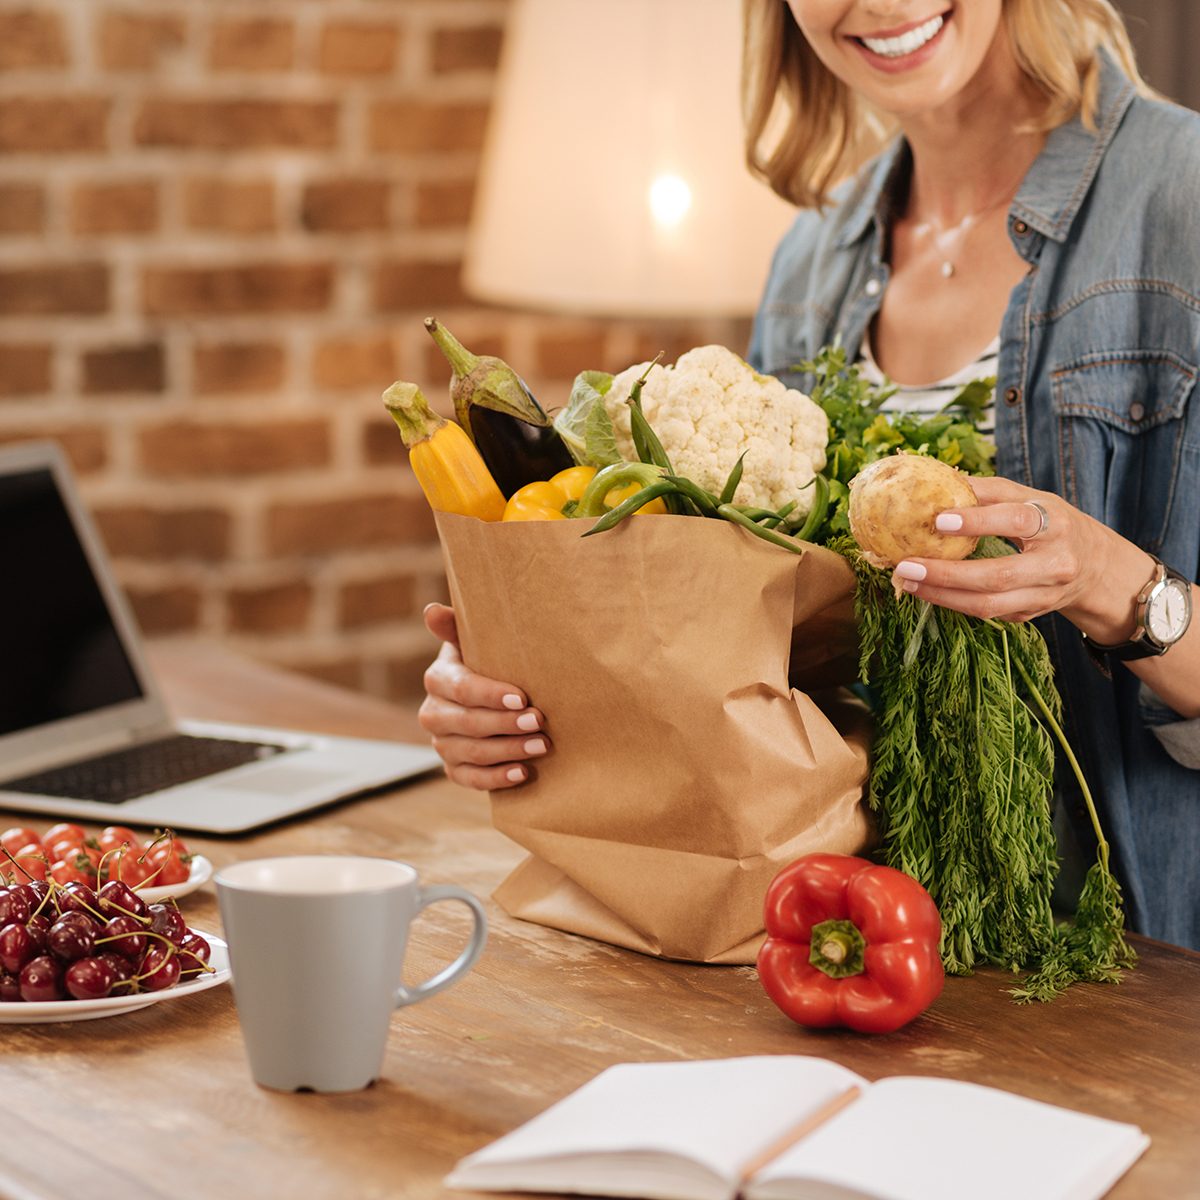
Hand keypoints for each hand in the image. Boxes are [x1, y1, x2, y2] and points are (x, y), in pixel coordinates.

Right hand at [418, 603, 548, 790]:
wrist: (489, 697)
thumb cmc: (486, 662)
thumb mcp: (474, 642)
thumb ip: (455, 626)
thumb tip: (431, 611)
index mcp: (438, 679)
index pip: (462, 689)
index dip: (491, 695)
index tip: (522, 698)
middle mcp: (433, 713)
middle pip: (469, 723)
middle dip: (506, 724)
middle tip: (540, 722)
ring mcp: (441, 744)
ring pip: (472, 753)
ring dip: (509, 751)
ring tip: (542, 745)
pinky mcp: (452, 769)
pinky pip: (470, 779)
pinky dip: (497, 778)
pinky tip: (523, 773)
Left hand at [887, 476, 1151, 639]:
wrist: (1096, 568)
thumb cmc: (1054, 524)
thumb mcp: (1033, 499)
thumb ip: (991, 492)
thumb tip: (942, 478)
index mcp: (1057, 525)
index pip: (1018, 520)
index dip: (979, 521)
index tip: (938, 519)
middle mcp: (1055, 565)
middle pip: (997, 576)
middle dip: (946, 574)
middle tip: (905, 565)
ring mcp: (1043, 596)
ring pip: (988, 605)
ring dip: (941, 595)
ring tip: (906, 581)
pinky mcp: (1029, 615)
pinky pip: (986, 614)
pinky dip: (951, 603)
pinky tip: (925, 590)